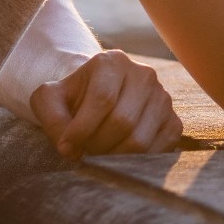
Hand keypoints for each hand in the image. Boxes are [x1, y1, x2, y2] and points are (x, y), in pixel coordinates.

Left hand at [29, 50, 183, 156]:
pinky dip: (135, 161)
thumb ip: (52, 120)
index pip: (103, 99)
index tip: (66, 146)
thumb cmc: (72, 99)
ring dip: (113, 156)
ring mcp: (163, 98)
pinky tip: (119, 153)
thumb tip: (70, 148)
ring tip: (99, 150)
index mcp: (112, 62)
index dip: (82, 130)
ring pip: (139, 140)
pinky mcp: (173, 121)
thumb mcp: (50, 100)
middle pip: (122, 122)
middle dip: (96, 145)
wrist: (97, 99)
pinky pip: (158, 150)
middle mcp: (144, 75)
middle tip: (84, 149)